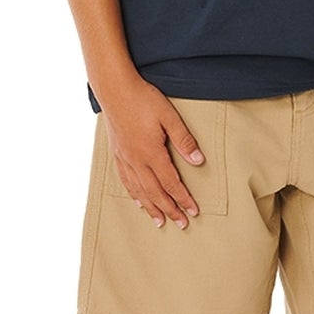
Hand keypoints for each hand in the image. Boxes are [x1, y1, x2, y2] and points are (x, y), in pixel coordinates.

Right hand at [100, 77, 204, 228]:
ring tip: (160, 221)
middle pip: (155, 192)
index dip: (183, 199)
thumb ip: (184, 140)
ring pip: (139, 190)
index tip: (193, 211)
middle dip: (170, 210)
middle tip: (181, 224)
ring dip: (151, 208)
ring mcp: (124, 158)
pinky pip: (125, 180)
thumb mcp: (169, 116)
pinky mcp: (117, 153)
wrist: (114, 89)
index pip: (171, 183)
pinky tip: (137, 201)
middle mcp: (136, 160)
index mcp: (151, 153)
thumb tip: (198, 161)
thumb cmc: (143, 99)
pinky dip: (133, 194)